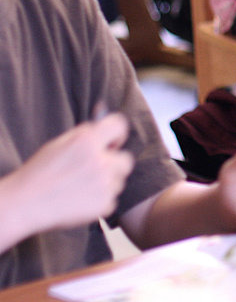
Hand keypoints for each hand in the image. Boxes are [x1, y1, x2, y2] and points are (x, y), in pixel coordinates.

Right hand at [0, 114, 133, 242]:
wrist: (23, 203)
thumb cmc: (39, 172)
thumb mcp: (60, 144)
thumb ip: (86, 133)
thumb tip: (105, 116)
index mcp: (87, 141)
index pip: (119, 126)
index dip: (117, 134)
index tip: (111, 142)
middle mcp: (100, 161)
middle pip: (126, 159)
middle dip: (114, 163)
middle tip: (94, 169)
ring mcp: (104, 184)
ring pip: (119, 181)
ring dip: (106, 183)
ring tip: (81, 187)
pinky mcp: (104, 205)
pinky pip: (112, 200)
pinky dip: (100, 201)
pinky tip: (80, 200)